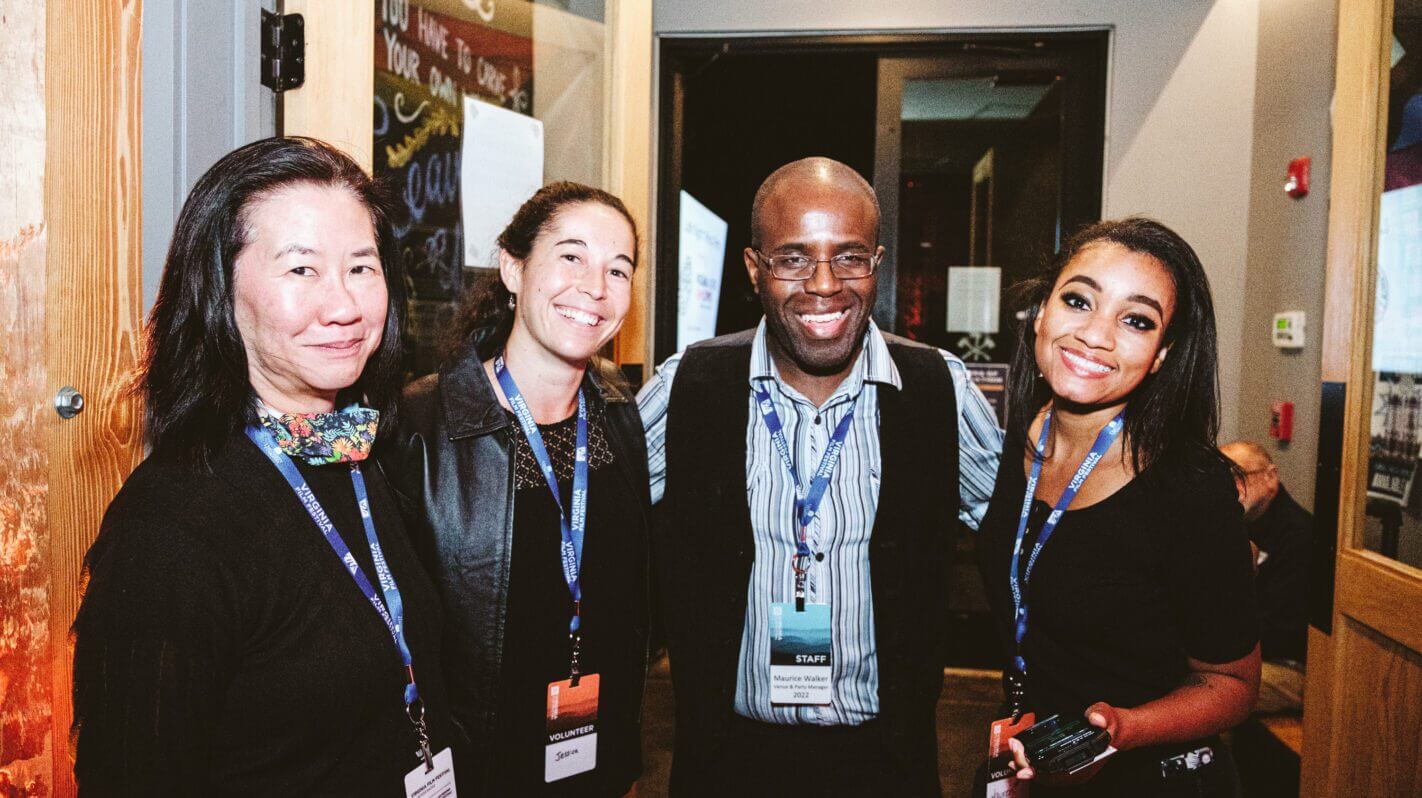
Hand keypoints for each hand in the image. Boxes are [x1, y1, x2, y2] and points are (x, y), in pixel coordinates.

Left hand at [1006, 703, 1124, 783]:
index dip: (1038, 770)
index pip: (1058, 773)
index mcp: (1086, 764)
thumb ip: (1102, 715)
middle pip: (1047, 776)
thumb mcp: (1108, 715)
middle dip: (1026, 766)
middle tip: (1014, 749)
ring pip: (1045, 775)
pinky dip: (1033, 764)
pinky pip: (1047, 769)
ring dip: (1027, 767)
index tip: (1023, 762)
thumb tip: (1096, 719)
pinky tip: (1022, 757)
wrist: (1120, 731)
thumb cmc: (1113, 726)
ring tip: (1013, 755)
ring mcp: (1072, 769)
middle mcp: (1078, 771)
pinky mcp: (1067, 764)